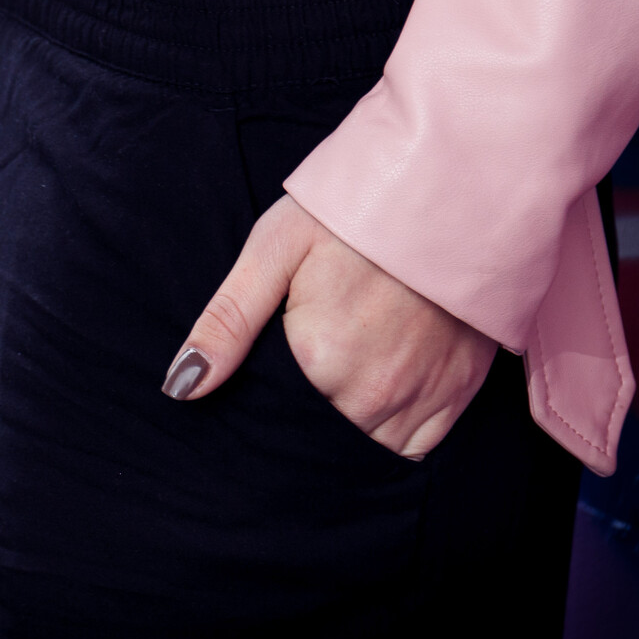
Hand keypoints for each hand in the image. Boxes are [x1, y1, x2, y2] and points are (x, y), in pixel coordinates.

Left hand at [160, 194, 497, 459]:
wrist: (444, 189)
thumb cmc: (349, 214)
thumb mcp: (274, 250)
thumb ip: (228, 322)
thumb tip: (180, 386)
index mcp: (321, 362)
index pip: (279, 420)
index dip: (271, 402)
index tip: (278, 370)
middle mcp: (373, 394)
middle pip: (324, 439)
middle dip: (309, 417)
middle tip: (314, 362)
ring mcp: (421, 397)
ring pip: (370, 448)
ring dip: (352, 426)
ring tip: (348, 371)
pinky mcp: (458, 393)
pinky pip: (415, 448)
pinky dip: (396, 430)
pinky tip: (385, 385)